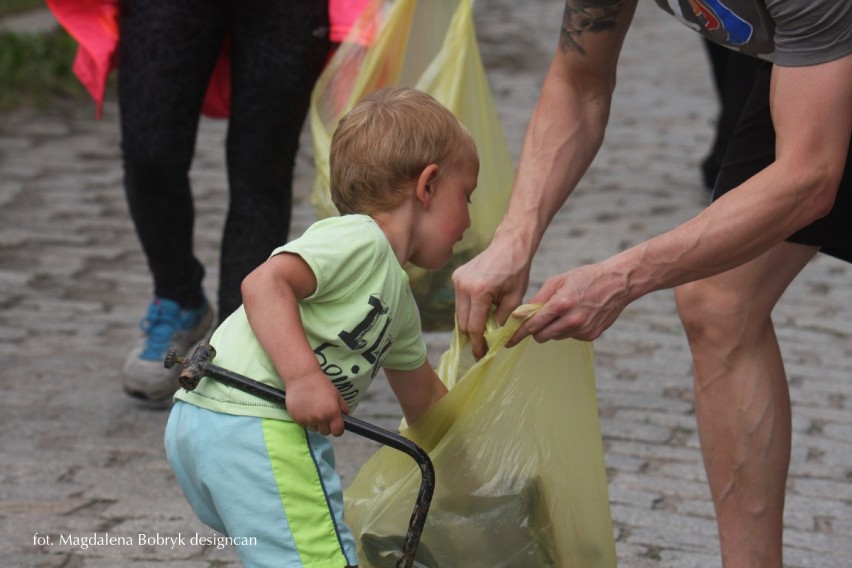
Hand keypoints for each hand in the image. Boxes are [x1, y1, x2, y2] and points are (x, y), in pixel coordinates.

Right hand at [284, 371, 349, 436]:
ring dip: (314, 423)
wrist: (302, 377)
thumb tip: (345, 416)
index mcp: (333, 413)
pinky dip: (305, 420)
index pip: (338, 432)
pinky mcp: (297, 419)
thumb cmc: (321, 384)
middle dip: (325, 425)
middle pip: (325, 432)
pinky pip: (303, 425)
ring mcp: (308, 419)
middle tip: (323, 415)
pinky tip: (305, 409)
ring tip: (312, 410)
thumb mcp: (336, 394)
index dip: (337, 429)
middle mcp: (321, 418)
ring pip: (313, 429)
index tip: (335, 425)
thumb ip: (342, 407)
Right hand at [452, 239, 530, 358]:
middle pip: (462, 322)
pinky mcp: (456, 276)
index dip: (477, 344)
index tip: (481, 355)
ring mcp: (457, 280)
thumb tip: (493, 338)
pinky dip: (468, 309)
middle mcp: (463, 286)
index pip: (474, 326)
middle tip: (482, 346)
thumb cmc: (517, 271)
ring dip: (470, 322)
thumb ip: (503, 320)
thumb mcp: (515, 299)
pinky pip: (459, 301)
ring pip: (459, 312)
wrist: (510, 245)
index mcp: (479, 292)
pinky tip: (480, 311)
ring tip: (483, 328)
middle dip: (472, 336)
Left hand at [507, 261, 629, 346]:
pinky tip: (577, 315)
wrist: (618, 283)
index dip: (519, 333)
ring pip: (556, 337)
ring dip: (553, 328)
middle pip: (542, 336)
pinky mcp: (591, 335)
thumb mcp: (558, 281)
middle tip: (537, 321)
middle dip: (535, 331)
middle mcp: (572, 320)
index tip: (508, 340)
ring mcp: (583, 330)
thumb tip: (520, 314)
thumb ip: (538, 298)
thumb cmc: (585, 278)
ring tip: (564, 311)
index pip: (533, 325)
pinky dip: (568, 329)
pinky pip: (570, 337)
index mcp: (561, 304)